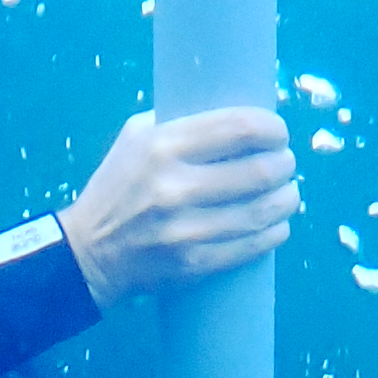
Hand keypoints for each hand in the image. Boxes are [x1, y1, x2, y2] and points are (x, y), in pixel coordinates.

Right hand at [57, 108, 298, 308]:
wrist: (88, 251)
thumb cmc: (119, 186)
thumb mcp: (136, 138)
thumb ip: (181, 121)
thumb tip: (237, 114)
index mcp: (162, 146)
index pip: (239, 128)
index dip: (272, 129)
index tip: (279, 133)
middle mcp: (173, 186)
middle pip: (258, 171)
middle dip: (284, 165)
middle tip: (286, 164)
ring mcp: (184, 229)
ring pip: (261, 211)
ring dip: (286, 200)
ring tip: (288, 193)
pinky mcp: (192, 263)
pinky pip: (251, 246)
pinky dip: (274, 233)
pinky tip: (277, 224)